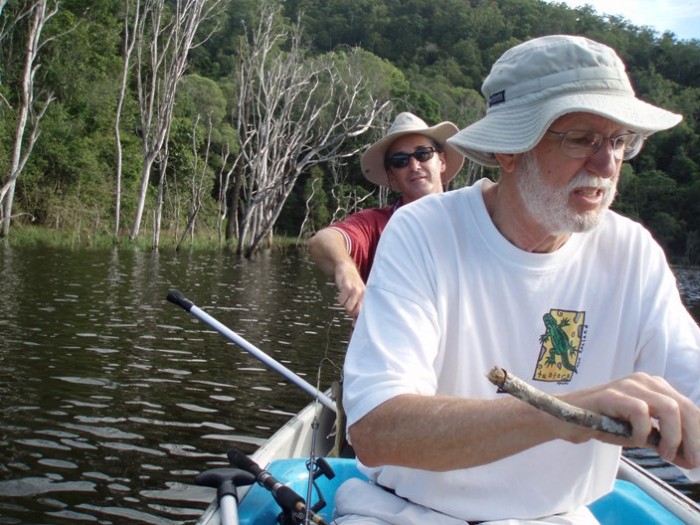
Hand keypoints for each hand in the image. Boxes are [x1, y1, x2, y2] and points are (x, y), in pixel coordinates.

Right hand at [335, 261, 364, 319]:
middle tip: (348, 305)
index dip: (359, 320)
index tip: (355, 325)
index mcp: (367, 297)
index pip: (365, 312)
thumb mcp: (359, 294)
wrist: (346, 268)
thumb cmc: (352, 284)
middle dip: (350, 312)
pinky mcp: (347, 287)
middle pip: (356, 312)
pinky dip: (339, 299)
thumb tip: (355, 324)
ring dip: (344, 304)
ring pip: (347, 308)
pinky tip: (342, 292)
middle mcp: (363, 294)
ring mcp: (355, 290)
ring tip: (346, 297)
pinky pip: (341, 301)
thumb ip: (359, 307)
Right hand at [559, 373, 699, 468]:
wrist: (564, 418)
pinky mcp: (611, 395)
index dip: (698, 434)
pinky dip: (643, 432)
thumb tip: (692, 460)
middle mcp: (645, 381)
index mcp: (655, 388)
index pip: (690, 408)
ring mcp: (628, 386)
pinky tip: (635, 441)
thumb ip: (665, 443)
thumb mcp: (640, 435)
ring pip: (669, 407)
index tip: (696, 459)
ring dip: (673, 436)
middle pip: (685, 407)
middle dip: (693, 438)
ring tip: (664, 453)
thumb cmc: (602, 424)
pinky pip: (640, 412)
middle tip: (690, 461)